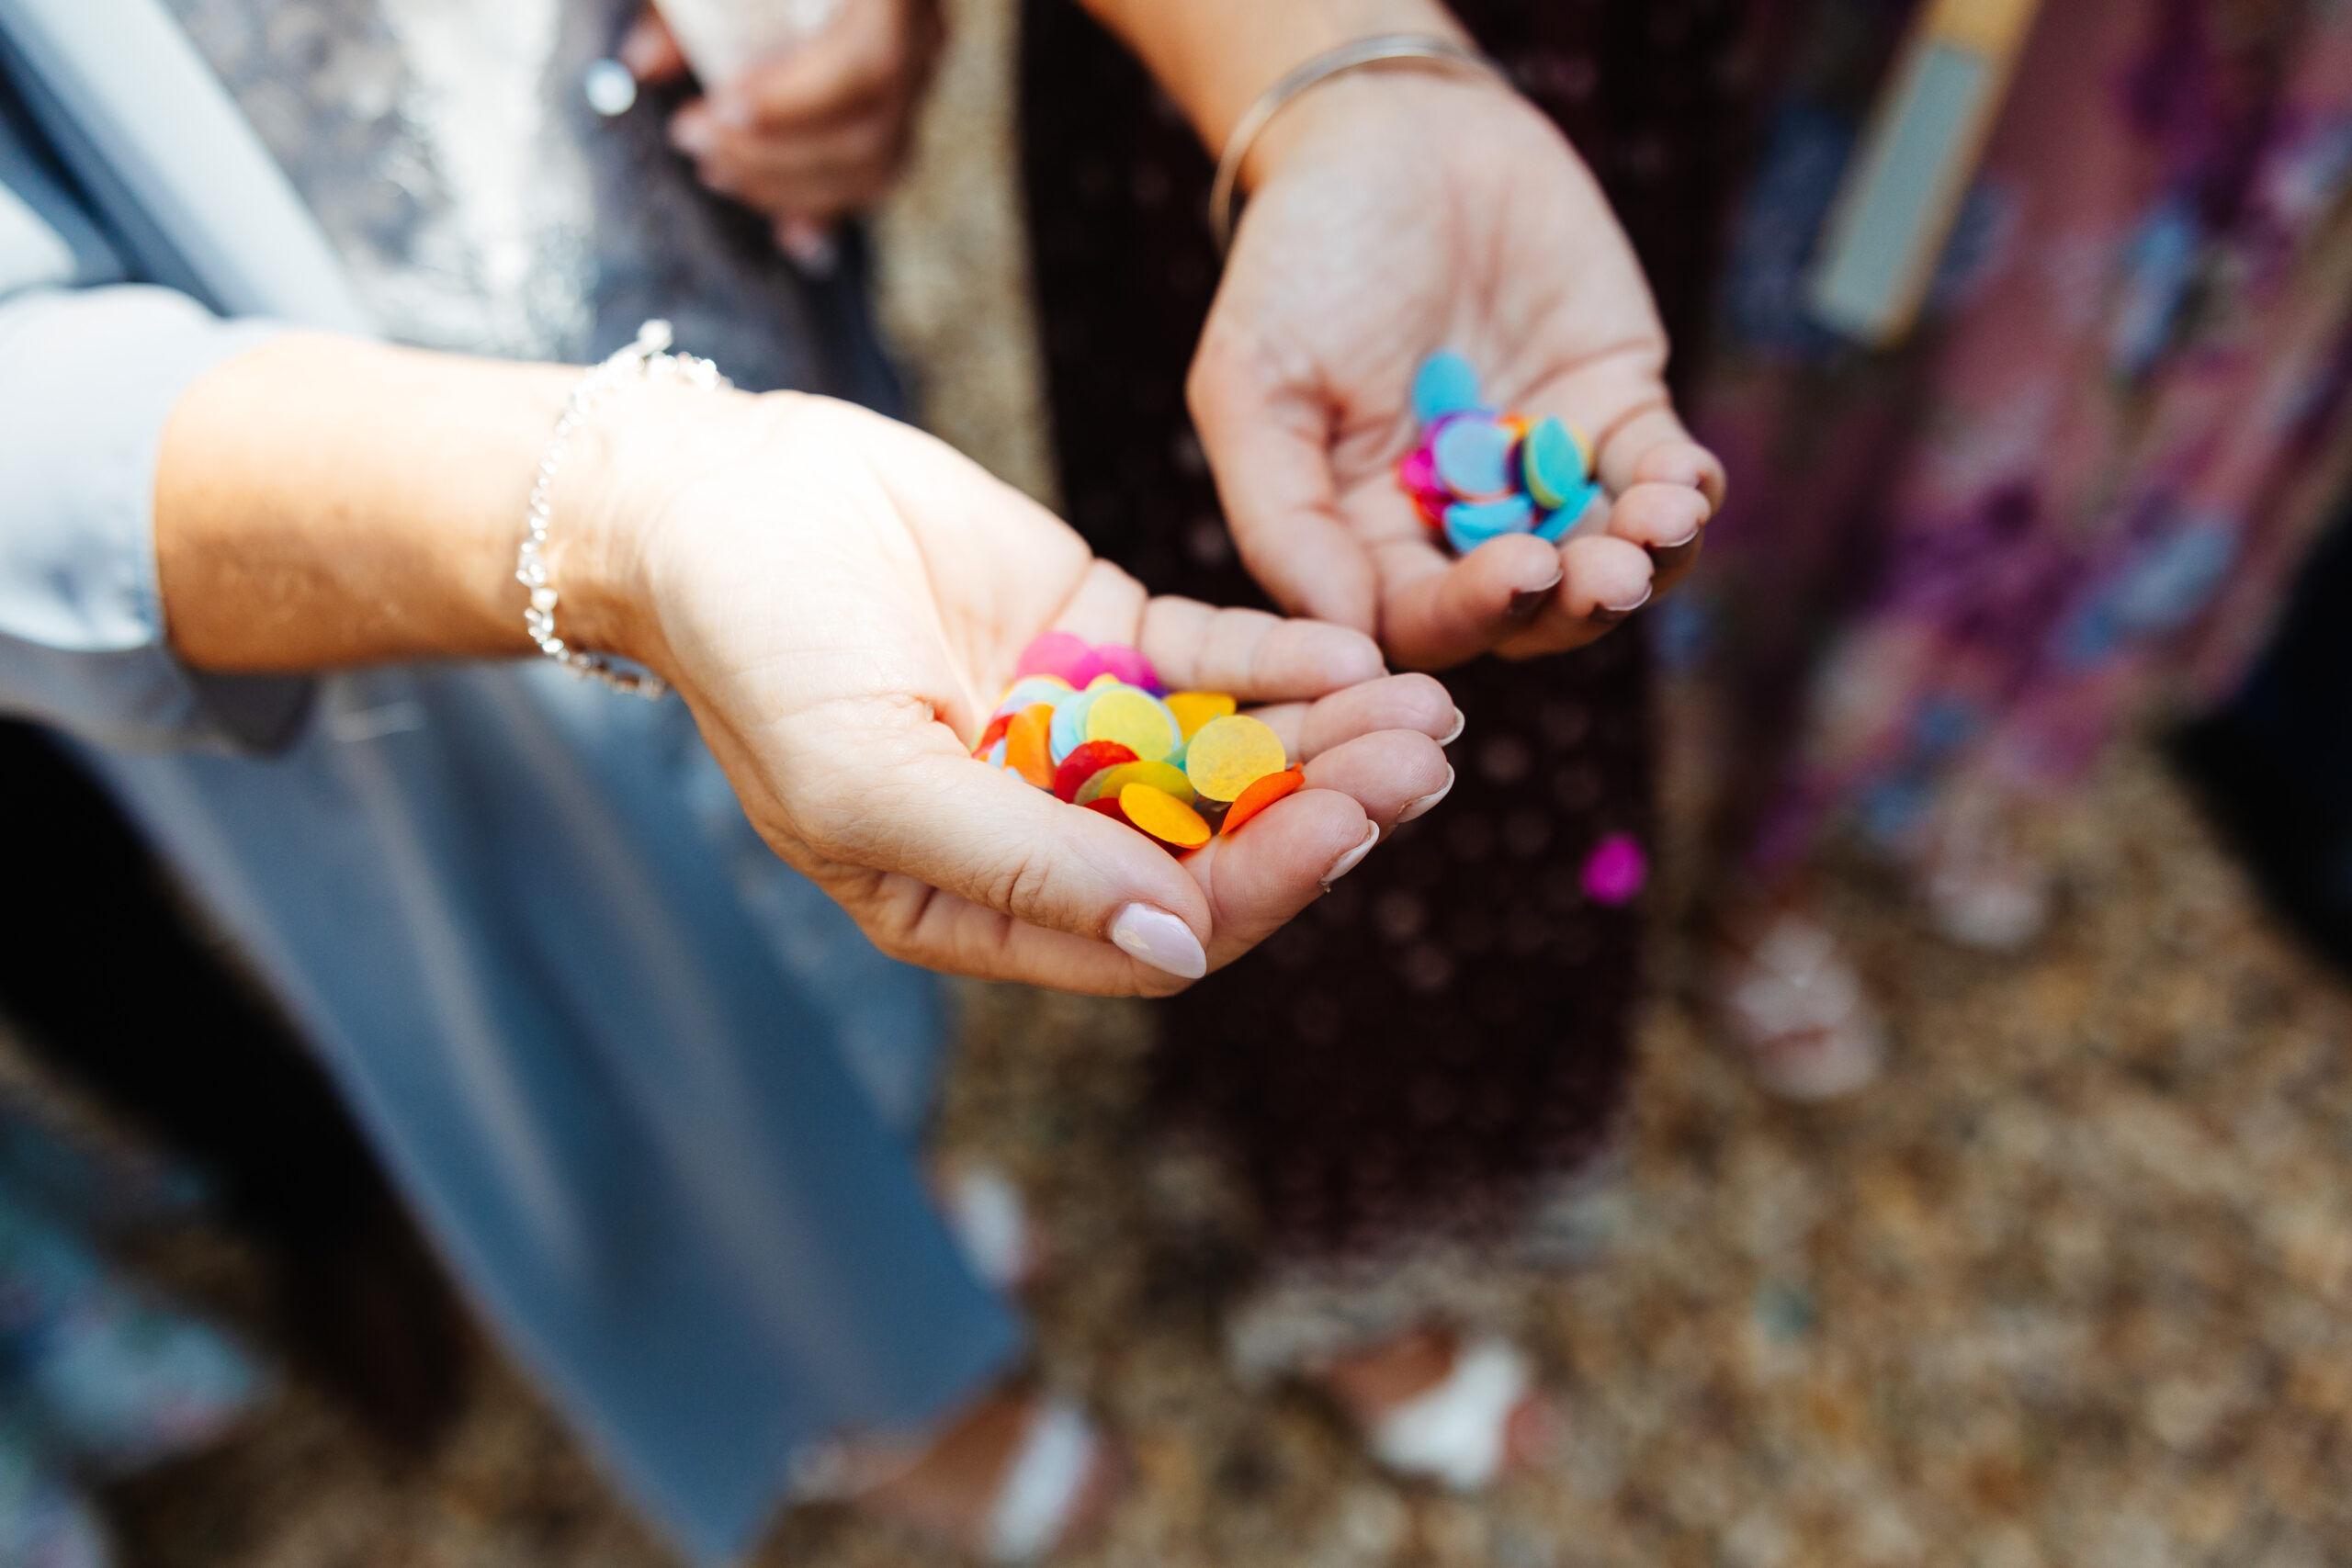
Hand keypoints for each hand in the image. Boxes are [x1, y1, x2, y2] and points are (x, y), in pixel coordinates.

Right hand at [567, 388, 1457, 994]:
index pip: (1150, 927)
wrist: (713, 492)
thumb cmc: (758, 652)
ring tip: (1427, 712)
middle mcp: (1044, 827)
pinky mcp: (1101, 633)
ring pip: (1231, 753)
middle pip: (1215, 846)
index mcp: (978, 902)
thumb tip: (1178, 945)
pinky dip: (1282, 659)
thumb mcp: (871, 778)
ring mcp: (1080, 729)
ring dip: (1328, 739)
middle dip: (1322, 812)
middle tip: (1421, 765)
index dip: (1253, 890)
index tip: (1342, 830)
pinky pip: (1212, 660)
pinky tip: (1353, 652)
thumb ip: (1022, 864)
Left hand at [624, 0, 941, 262]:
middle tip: (693, 139)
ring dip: (787, 185)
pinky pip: (876, 178)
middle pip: (869, 130)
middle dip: (773, 154)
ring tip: (715, 168)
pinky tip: (787, 233)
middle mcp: (922, 34)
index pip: (869, 64)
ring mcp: (921, 76)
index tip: (722, 108)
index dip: (796, 103)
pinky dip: (824, 207)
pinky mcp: (903, 109)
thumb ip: (683, 10)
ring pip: (876, 165)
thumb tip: (643, 65)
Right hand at [1187, 71, 1726, 668]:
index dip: (1471, 614)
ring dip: (1644, 561)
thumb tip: (1346, 642)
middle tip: (1609, 578)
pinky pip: (1659, 471)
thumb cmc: (1301, 255)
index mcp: (1366, 537)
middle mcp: (1459, 522)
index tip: (1516, 577)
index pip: (1421, 618)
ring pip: (1605, 554)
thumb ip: (1282, 516)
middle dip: (1574, 604)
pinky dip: (1683, 490)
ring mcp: (1543, 470)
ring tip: (1660, 529)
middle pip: (1527, 610)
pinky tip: (1688, 484)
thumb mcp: (1252, 381)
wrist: (1391, 131)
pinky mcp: (1614, 407)